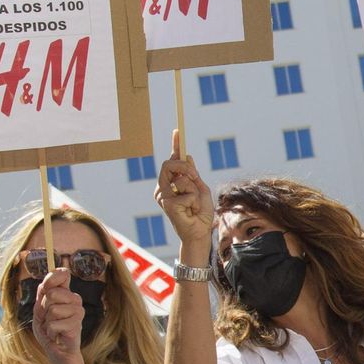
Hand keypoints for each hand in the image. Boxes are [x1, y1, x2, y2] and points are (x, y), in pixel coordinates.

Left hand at [32, 269, 84, 363]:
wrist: (57, 349)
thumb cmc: (49, 329)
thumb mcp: (40, 310)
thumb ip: (42, 295)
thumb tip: (44, 283)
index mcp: (65, 293)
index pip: (62, 274)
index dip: (52, 278)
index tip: (46, 288)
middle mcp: (74, 299)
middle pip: (51, 294)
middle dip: (44, 308)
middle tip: (48, 318)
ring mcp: (78, 310)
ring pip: (52, 310)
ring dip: (47, 322)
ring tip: (53, 327)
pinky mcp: (77, 323)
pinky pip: (54, 324)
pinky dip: (50, 331)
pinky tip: (57, 334)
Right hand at [155, 129, 214, 249]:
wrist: (200, 233)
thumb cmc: (200, 213)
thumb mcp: (201, 189)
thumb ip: (193, 175)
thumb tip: (187, 156)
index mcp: (172, 183)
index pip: (172, 161)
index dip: (175, 145)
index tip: (178, 131)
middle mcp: (163, 187)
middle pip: (170, 164)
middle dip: (185, 167)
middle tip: (195, 177)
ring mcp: (163, 195)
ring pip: (180, 178)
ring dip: (194, 189)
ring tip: (194, 203)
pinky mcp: (167, 204)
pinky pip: (187, 192)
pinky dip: (195, 200)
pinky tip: (191, 210)